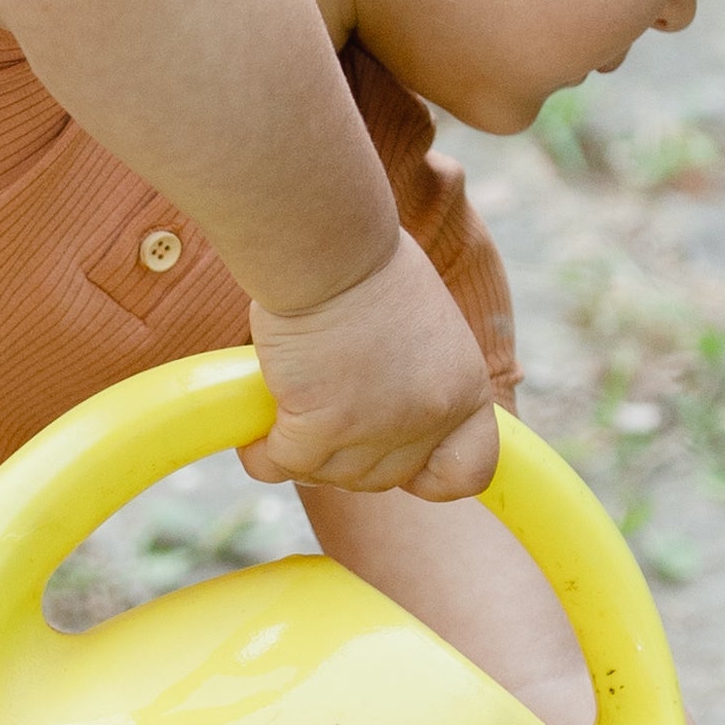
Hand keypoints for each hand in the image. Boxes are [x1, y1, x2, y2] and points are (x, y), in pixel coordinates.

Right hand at [245, 235, 499, 499]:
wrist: (328, 246)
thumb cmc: (365, 264)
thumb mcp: (424, 327)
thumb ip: (416, 375)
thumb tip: (380, 405)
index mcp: (464, 389)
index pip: (468, 472)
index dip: (429, 472)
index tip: (400, 453)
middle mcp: (429, 417)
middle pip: (383, 478)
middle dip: (348, 455)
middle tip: (320, 411)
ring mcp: (376, 427)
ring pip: (330, 475)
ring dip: (303, 454)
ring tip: (285, 413)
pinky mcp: (321, 427)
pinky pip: (282, 465)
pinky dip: (264, 454)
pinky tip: (256, 434)